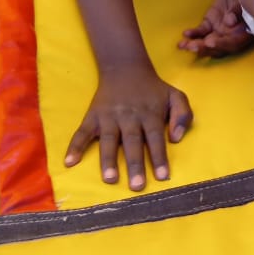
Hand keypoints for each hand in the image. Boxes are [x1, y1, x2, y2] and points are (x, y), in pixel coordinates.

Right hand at [65, 66, 192, 190]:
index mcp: (150, 114)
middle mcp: (129, 116)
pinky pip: (82, 132)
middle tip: (137, 186)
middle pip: (132, 142)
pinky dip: (75, 146)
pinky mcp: (93, 116)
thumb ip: (183, 115)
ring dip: (108, 159)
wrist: (125, 68)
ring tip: (110, 178)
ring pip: (108, 139)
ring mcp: (109, 116)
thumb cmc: (153, 89)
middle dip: (135, 164)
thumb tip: (176, 139)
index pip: (155, 138)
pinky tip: (69, 162)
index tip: (163, 177)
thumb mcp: (175, 96)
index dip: (159, 157)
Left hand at [178, 0, 253, 56]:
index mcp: (242, 34)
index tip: (210, 43)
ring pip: (206, 42)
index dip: (221, 44)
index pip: (232, 43)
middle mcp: (230, 36)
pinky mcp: (210, 24)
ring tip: (183, 45)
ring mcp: (219, 31)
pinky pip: (201, 31)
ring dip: (195, 45)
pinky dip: (194, 33)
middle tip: (192, 47)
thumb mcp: (245, 1)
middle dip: (204, 48)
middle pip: (217, 47)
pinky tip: (186, 34)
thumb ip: (238, 12)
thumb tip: (230, 21)